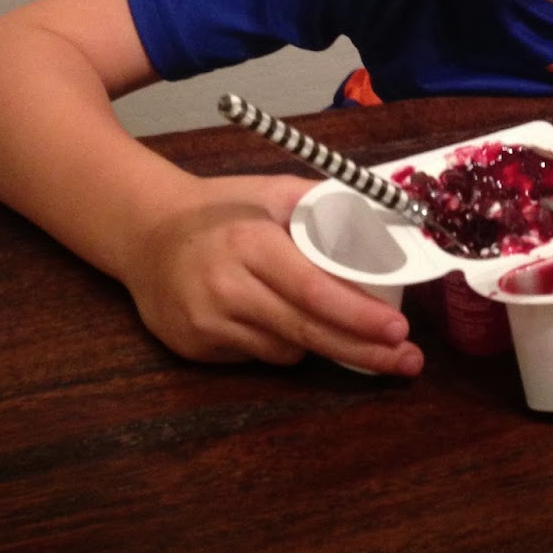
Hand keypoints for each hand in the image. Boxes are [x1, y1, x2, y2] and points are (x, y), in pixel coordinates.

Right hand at [123, 174, 423, 373]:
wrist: (144, 232)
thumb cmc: (221, 208)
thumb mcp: (272, 191)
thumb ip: (323, 207)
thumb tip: (384, 223)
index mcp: (250, 244)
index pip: (312, 290)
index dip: (357, 315)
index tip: (399, 329)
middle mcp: (226, 288)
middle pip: (305, 331)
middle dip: (362, 351)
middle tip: (408, 361)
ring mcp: (206, 324)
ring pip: (284, 350)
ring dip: (323, 343)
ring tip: (351, 332)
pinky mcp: (194, 348)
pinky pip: (257, 356)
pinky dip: (283, 343)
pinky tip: (284, 322)